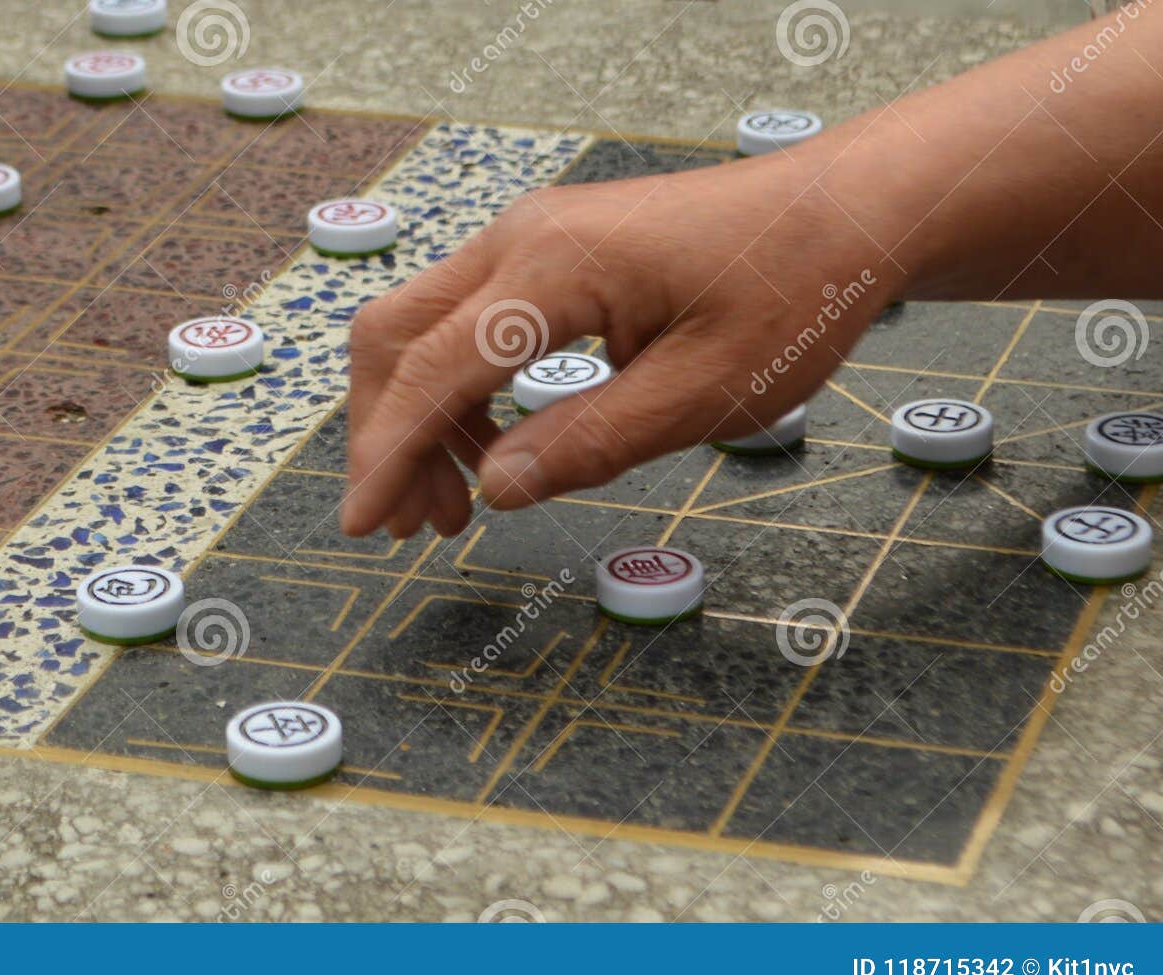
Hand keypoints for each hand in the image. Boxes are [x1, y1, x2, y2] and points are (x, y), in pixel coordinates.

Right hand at [341, 153, 902, 538]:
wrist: (846, 213)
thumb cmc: (794, 292)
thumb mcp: (703, 393)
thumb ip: (591, 442)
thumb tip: (497, 490)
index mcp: (553, 268)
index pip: (432, 369)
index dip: (388, 455)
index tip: (362, 526)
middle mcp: (521, 238)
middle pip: (395, 336)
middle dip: (384, 435)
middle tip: (411, 526)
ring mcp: (530, 238)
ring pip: (422, 328)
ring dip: (417, 417)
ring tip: (454, 507)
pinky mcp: (548, 252)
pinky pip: (468, 321)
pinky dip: (458, 391)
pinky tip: (492, 451)